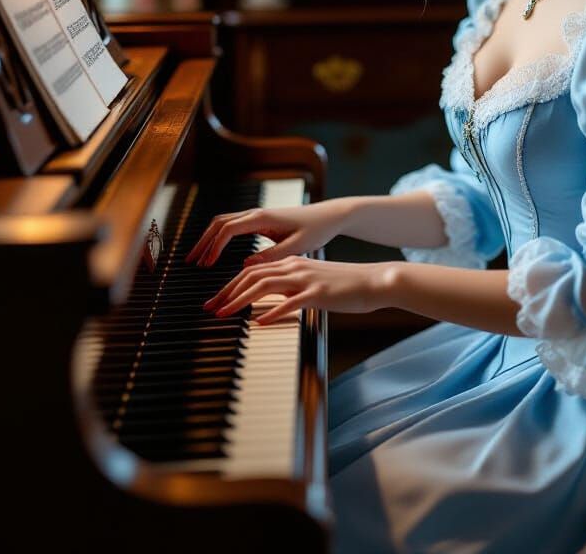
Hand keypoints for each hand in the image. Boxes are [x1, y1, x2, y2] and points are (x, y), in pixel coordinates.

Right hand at [185, 197, 351, 266]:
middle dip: (203, 241)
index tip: (206, 265)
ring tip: (198, 258)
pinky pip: (233, 226)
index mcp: (262, 218)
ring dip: (209, 239)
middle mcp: (256, 214)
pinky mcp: (260, 221)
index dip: (214, 247)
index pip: (228, 230)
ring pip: (224, 223)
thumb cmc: (315, 229)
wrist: (328, 216)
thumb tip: (245, 265)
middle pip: (219, 223)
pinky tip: (216, 252)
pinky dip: (219, 237)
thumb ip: (271, 255)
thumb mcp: (296, 246)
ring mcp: (257, 216)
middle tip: (191, 261)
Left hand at [203, 256, 394, 322]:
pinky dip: (272, 312)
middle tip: (210, 308)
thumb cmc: (346, 286)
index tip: (217, 301)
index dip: (231, 285)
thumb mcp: (314, 283)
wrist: (374, 281)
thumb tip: (271, 303)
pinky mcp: (318, 293)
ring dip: (240, 300)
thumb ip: (292, 290)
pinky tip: (260, 322)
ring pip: (264, 285)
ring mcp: (306, 279)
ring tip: (225, 314)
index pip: (253, 271)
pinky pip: (289, 302)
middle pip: (252, 276)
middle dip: (227, 292)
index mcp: (293, 264)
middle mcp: (295, 267)